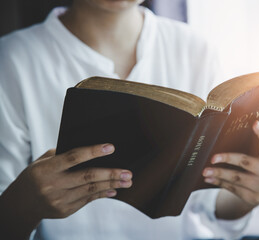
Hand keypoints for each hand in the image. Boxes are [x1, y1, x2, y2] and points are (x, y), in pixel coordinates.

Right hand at [0, 144, 131, 237]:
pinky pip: (88, 200)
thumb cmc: (36, 175)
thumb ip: (63, 154)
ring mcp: (59, 200)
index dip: (93, 151)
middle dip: (110, 174)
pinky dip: (102, 194)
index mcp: (47, 169)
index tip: (111, 147)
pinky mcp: (65, 211)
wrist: (21, 203)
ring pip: (91, 190)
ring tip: (127, 181)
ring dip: (112, 185)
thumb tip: (91, 149)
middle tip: (128, 172)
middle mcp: (53, 185)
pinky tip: (114, 189)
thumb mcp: (42, 161)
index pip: (73, 157)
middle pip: (87, 177)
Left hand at [203, 120, 258, 217]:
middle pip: (246, 162)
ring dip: (219, 174)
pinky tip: (210, 179)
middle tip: (212, 158)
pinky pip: (233, 189)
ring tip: (205, 171)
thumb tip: (246, 124)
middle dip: (228, 159)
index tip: (255, 124)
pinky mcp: (254, 197)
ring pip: (237, 178)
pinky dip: (220, 183)